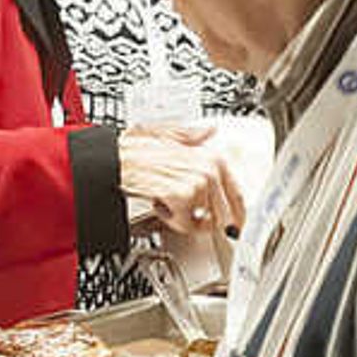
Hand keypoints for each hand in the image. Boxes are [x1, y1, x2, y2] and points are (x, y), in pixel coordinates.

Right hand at [117, 124, 241, 242]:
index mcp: (211, 157)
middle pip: (221, 212)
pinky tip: (160, 203)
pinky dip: (171, 219)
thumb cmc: (136, 151)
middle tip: (184, 210)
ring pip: (202, 220)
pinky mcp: (184, 198)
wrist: (118, 161)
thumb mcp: (167, 135)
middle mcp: (209, 171)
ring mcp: (198, 185)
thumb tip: (208, 131)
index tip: (236, 226)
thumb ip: (191, 135)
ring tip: (168, 200)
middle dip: (204, 219)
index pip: (236, 193)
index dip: (237, 214)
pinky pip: (185, 224)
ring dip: (185, 218)